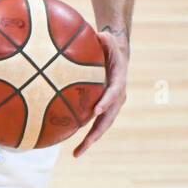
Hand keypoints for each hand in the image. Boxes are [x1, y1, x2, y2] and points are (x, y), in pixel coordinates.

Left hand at [73, 27, 128, 157]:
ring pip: (101, 126)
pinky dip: (84, 135)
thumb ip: (105, 39)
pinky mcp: (102, 110)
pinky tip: (69, 145)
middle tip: (85, 145)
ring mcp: (110, 107)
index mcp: (118, 82)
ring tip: (76, 154)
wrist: (118, 58)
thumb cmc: (110, 48)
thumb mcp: (109, 40)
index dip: (106, 102)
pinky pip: (93, 124)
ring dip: (89, 141)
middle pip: (107, 119)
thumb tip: (100, 33)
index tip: (96, 110)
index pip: (113, 94)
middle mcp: (116, 98)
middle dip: (96, 133)